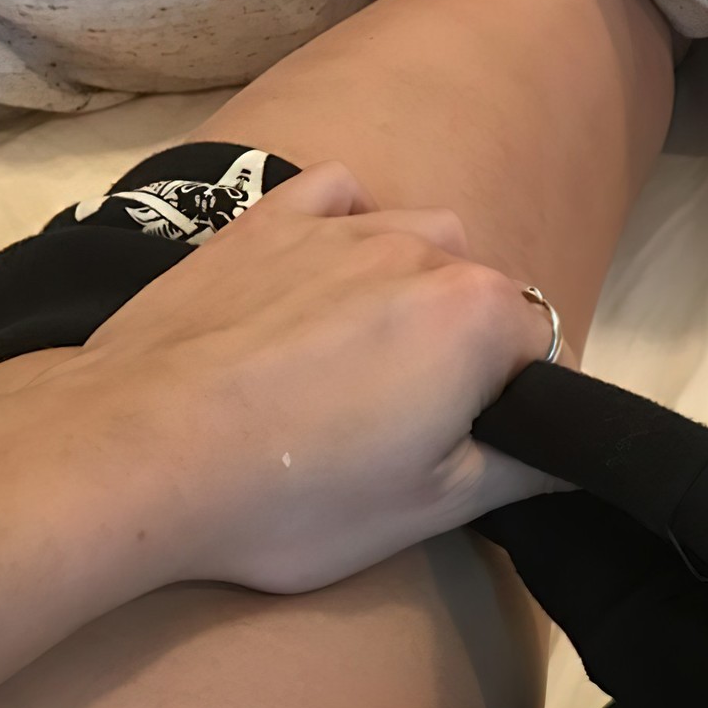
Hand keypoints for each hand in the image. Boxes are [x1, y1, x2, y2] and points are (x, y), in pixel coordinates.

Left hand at [43, 160, 568, 593]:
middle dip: (472, 348)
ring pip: (420, 239)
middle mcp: (422, 249)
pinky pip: (338, 197)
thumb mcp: (431, 510)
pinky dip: (349, 228)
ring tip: (369, 360)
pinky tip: (327, 277)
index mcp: (478, 318)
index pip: (549, 348)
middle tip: (414, 425)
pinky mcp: (263, 220)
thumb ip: (521, 472)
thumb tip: (567, 460)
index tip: (478, 450)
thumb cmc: (294, 494)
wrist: (140, 454)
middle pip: (486, 292)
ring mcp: (339, 225)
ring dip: (417, 288)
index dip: (526, 404)